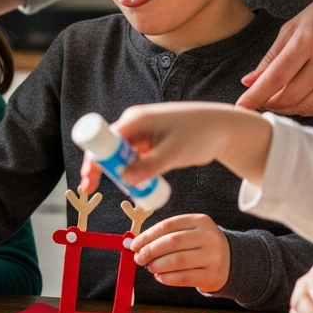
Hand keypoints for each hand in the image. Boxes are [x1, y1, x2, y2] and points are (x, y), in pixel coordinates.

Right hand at [77, 102, 270, 192]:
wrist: (223, 128)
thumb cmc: (200, 133)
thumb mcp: (174, 152)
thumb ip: (150, 167)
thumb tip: (125, 180)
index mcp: (135, 120)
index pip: (104, 141)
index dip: (93, 161)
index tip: (89, 181)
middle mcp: (134, 125)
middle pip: (107, 149)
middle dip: (104, 170)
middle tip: (97, 190)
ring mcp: (141, 135)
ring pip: (120, 157)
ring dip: (119, 174)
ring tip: (127, 191)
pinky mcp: (150, 144)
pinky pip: (132, 160)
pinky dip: (132, 173)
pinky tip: (138, 186)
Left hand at [130, 213, 230, 291]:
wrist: (231, 261)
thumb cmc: (200, 245)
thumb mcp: (189, 233)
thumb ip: (164, 235)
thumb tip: (133, 244)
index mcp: (200, 221)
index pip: (168, 226)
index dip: (147, 236)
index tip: (133, 245)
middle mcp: (209, 237)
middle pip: (172, 242)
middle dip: (150, 251)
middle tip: (139, 258)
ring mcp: (213, 257)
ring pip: (177, 261)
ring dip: (157, 265)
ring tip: (150, 267)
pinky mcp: (212, 275)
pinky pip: (183, 278)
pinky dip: (167, 278)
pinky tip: (160, 276)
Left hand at [236, 0, 312, 115]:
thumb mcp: (293, 27)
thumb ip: (271, 57)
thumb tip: (249, 82)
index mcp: (308, 40)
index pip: (275, 77)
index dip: (255, 96)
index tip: (240, 107)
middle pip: (290, 96)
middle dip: (268, 104)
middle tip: (259, 102)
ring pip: (308, 106)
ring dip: (286, 109)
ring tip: (276, 102)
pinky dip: (308, 110)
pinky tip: (298, 103)